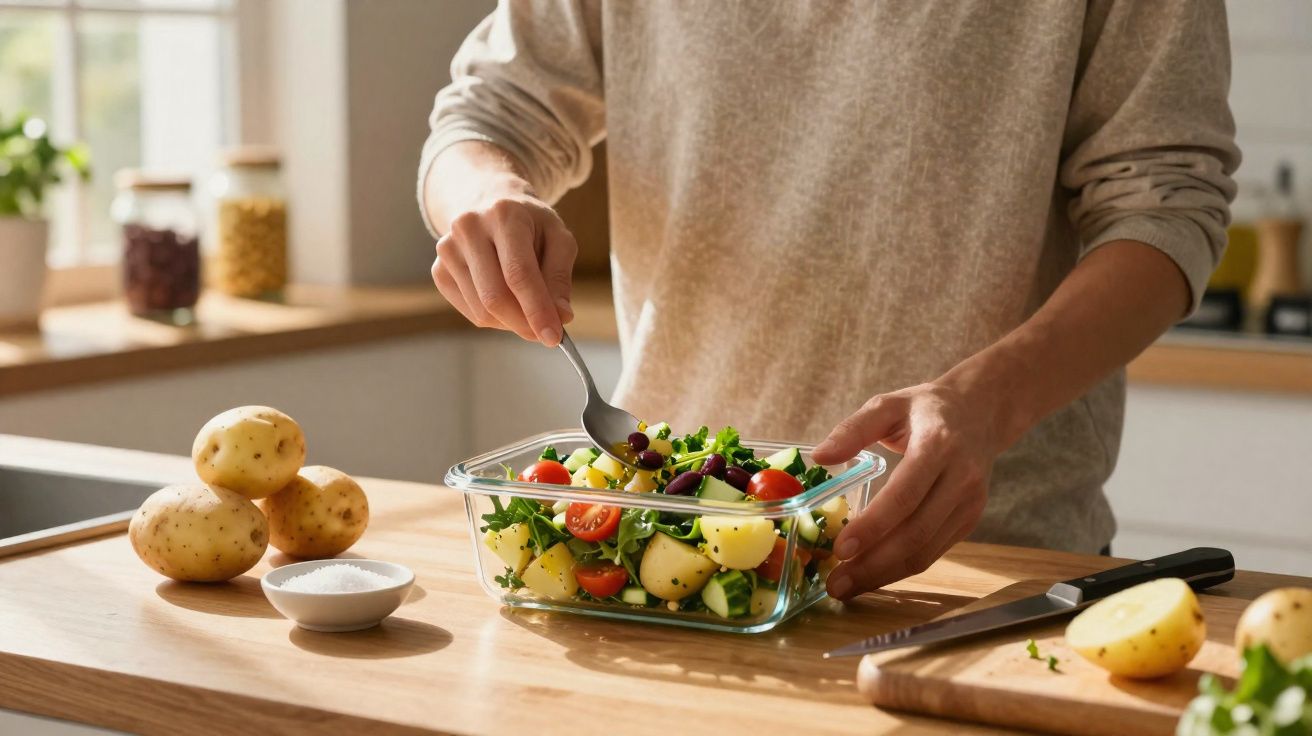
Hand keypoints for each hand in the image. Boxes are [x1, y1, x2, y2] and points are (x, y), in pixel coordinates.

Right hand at [430, 182, 577, 346]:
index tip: (553, 337)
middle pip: (495, 297)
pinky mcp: (439, 270)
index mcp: (504, 215)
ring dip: (511, 322)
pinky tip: (505, 299)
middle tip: (545, 334)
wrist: (489, 203)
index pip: (518, 273)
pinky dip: (494, 318)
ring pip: (482, 311)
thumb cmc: (529, 225)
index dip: (536, 309)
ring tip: (526, 306)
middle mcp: (469, 228)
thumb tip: (560, 315)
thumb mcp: (558, 238)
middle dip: (524, 323)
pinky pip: (470, 312)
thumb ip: (560, 277)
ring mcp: (448, 249)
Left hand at [810, 380, 1005, 599]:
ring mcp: (969, 503)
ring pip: (926, 551)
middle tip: (834, 584)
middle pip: (916, 533)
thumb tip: (819, 456)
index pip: (905, 495)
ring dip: (884, 575)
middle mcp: (960, 478)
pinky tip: (872, 574)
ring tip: (846, 587)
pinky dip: (901, 568)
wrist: (982, 412)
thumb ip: (853, 428)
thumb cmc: (926, 408)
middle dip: (873, 564)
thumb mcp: (888, 404)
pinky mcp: (969, 520)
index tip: (840, 548)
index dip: (873, 525)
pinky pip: (933, 551)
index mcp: (938, 445)